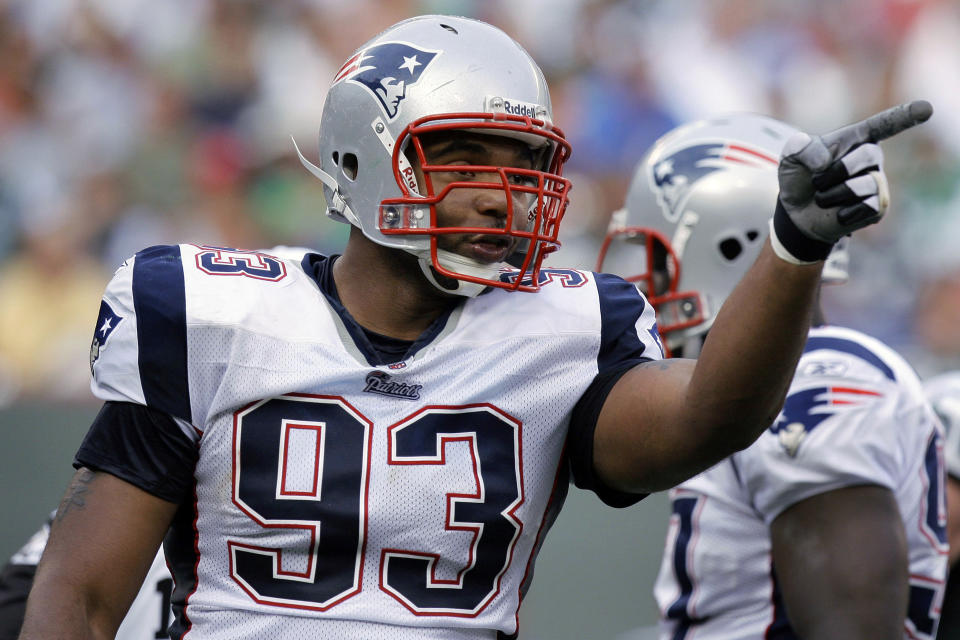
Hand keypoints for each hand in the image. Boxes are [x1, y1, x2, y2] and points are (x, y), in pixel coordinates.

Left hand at [771, 100, 932, 263]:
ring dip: (832, 194)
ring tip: (822, 198)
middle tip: (817, 181)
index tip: (925, 109)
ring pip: (863, 184)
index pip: (884, 125)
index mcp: (855, 140)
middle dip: (835, 170)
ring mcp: (877, 182)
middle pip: (866, 154)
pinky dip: (842, 212)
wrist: (797, 215)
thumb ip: (799, 147)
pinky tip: (836, 213)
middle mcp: (872, 158)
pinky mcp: (878, 207)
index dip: (905, 116)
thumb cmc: (800, 179)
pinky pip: (865, 207)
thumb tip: (824, 160)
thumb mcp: (790, 158)